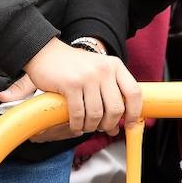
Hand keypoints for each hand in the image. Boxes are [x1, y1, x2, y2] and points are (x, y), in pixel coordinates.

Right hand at [0, 38, 140, 141]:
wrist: (46, 52)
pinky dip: (77, 125)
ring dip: (91, 126)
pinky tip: (75, 126)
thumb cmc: (74, 67)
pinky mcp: (70, 85)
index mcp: (115, 65)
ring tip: (86, 126)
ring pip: (96, 114)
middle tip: (101, 128)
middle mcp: (104, 70)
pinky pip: (78, 114)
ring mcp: (88, 76)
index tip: (129, 125)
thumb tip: (115, 130)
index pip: (134, 92)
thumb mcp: (98, 74)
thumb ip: (110, 97)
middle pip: (116, 108)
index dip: (134, 112)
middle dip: (109, 124)